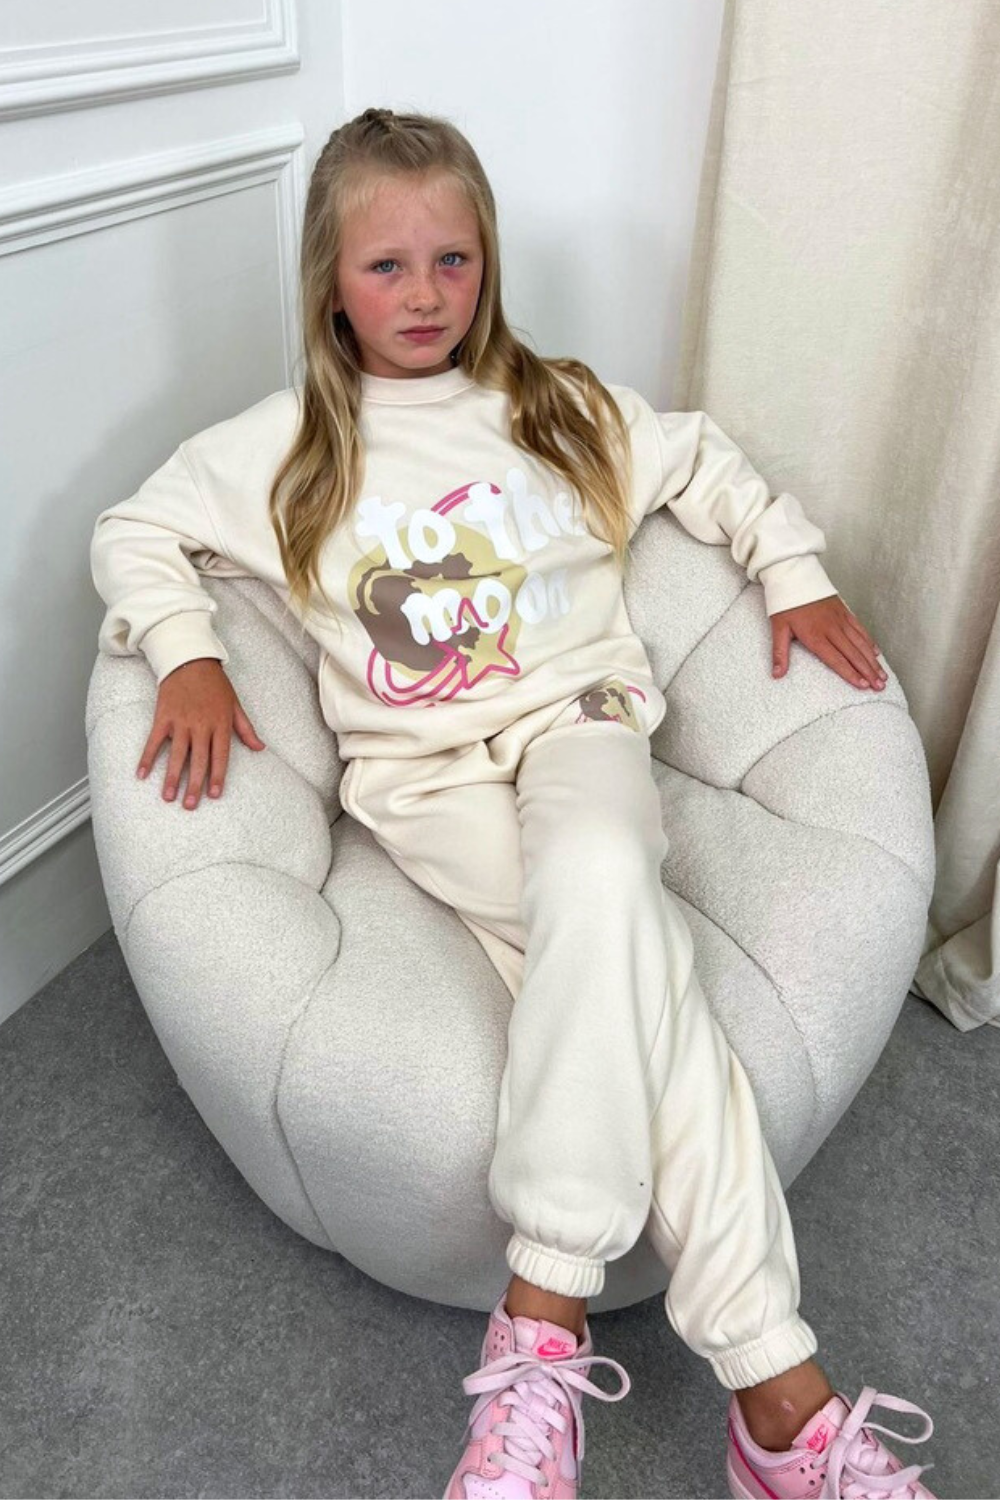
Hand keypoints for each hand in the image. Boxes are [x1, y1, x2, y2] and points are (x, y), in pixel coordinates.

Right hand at [136, 657, 266, 809]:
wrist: (190, 660)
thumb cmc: (215, 684)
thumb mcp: (235, 705)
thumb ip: (246, 729)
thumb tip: (260, 748)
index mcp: (220, 724)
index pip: (221, 756)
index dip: (218, 776)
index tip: (214, 795)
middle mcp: (201, 725)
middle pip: (198, 760)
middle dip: (194, 784)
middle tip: (190, 805)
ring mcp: (181, 722)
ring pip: (177, 754)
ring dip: (171, 777)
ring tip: (168, 797)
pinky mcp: (163, 717)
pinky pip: (154, 740)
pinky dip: (148, 757)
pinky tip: (142, 774)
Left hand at [770, 595, 886, 690]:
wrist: (794, 576)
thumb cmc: (785, 604)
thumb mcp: (778, 629)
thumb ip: (780, 653)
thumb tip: (776, 675)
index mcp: (815, 635)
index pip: (836, 659)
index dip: (850, 673)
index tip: (862, 685)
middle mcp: (831, 629)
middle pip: (853, 654)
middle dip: (868, 671)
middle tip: (880, 686)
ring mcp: (840, 619)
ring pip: (861, 643)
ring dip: (873, 660)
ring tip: (883, 675)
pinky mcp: (844, 611)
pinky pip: (860, 629)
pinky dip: (869, 641)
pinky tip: (876, 653)